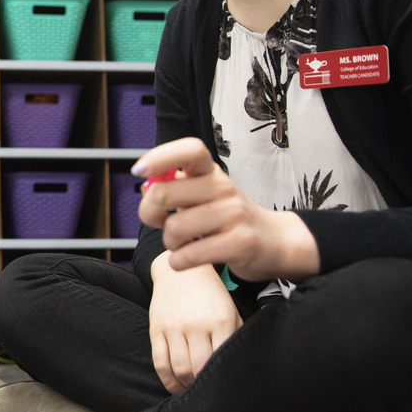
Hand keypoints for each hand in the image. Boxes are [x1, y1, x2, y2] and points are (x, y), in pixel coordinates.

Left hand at [134, 137, 319, 281]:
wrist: (273, 242)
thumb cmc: (229, 217)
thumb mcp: (204, 194)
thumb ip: (175, 188)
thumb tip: (145, 186)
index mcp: (211, 172)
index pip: (189, 150)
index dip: (160, 157)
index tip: (138, 170)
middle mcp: (223, 188)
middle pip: (164, 193)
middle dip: (149, 214)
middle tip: (159, 223)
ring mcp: (234, 214)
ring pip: (174, 228)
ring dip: (169, 243)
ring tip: (181, 244)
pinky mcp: (239, 243)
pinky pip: (189, 255)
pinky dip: (178, 262)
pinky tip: (186, 259)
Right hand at [148, 252, 242, 393]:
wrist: (181, 273)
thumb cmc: (210, 295)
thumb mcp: (230, 310)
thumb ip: (236, 335)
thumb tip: (239, 364)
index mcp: (220, 321)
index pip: (221, 359)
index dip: (221, 378)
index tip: (223, 386)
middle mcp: (196, 325)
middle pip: (198, 368)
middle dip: (202, 384)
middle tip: (207, 391)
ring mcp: (174, 327)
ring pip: (179, 368)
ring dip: (186, 385)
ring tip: (192, 389)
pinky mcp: (157, 330)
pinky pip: (160, 362)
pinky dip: (167, 380)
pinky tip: (175, 386)